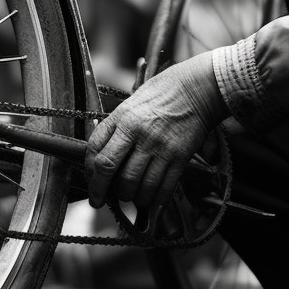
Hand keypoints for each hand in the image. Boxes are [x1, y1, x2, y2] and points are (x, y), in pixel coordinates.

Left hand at [84, 53, 228, 209]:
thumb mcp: (129, 105)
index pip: (97, 154)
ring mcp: (160, 146)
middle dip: (110, 192)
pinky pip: (164, 186)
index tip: (94, 190)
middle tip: (112, 197)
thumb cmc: (160, 95)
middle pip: (115, 174)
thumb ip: (114, 130)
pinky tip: (152, 200)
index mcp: (122, 119)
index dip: (92, 177)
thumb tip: (100, 161)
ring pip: (139, 185)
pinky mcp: (180, 156)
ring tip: (133, 197)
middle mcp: (138, 133)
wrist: (196, 89)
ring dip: (133, 198)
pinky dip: (156, 199)